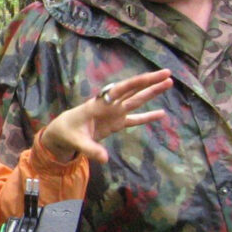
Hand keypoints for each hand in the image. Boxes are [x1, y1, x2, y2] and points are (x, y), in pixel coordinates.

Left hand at [40, 69, 172, 162]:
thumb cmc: (68, 132)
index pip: (119, 90)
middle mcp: (109, 105)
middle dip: (149, 81)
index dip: (134, 83)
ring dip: (151, 92)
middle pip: (132, 90)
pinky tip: (161, 113)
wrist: (63, 132)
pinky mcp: (116, 122)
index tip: (149, 77)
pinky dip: (147, 117)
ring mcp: (114, 113)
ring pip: (136, 100)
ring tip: (168, 83)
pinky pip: (135, 119)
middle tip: (167, 73)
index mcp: (99, 104)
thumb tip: (104, 159)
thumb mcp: (77, 141)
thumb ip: (90, 149)